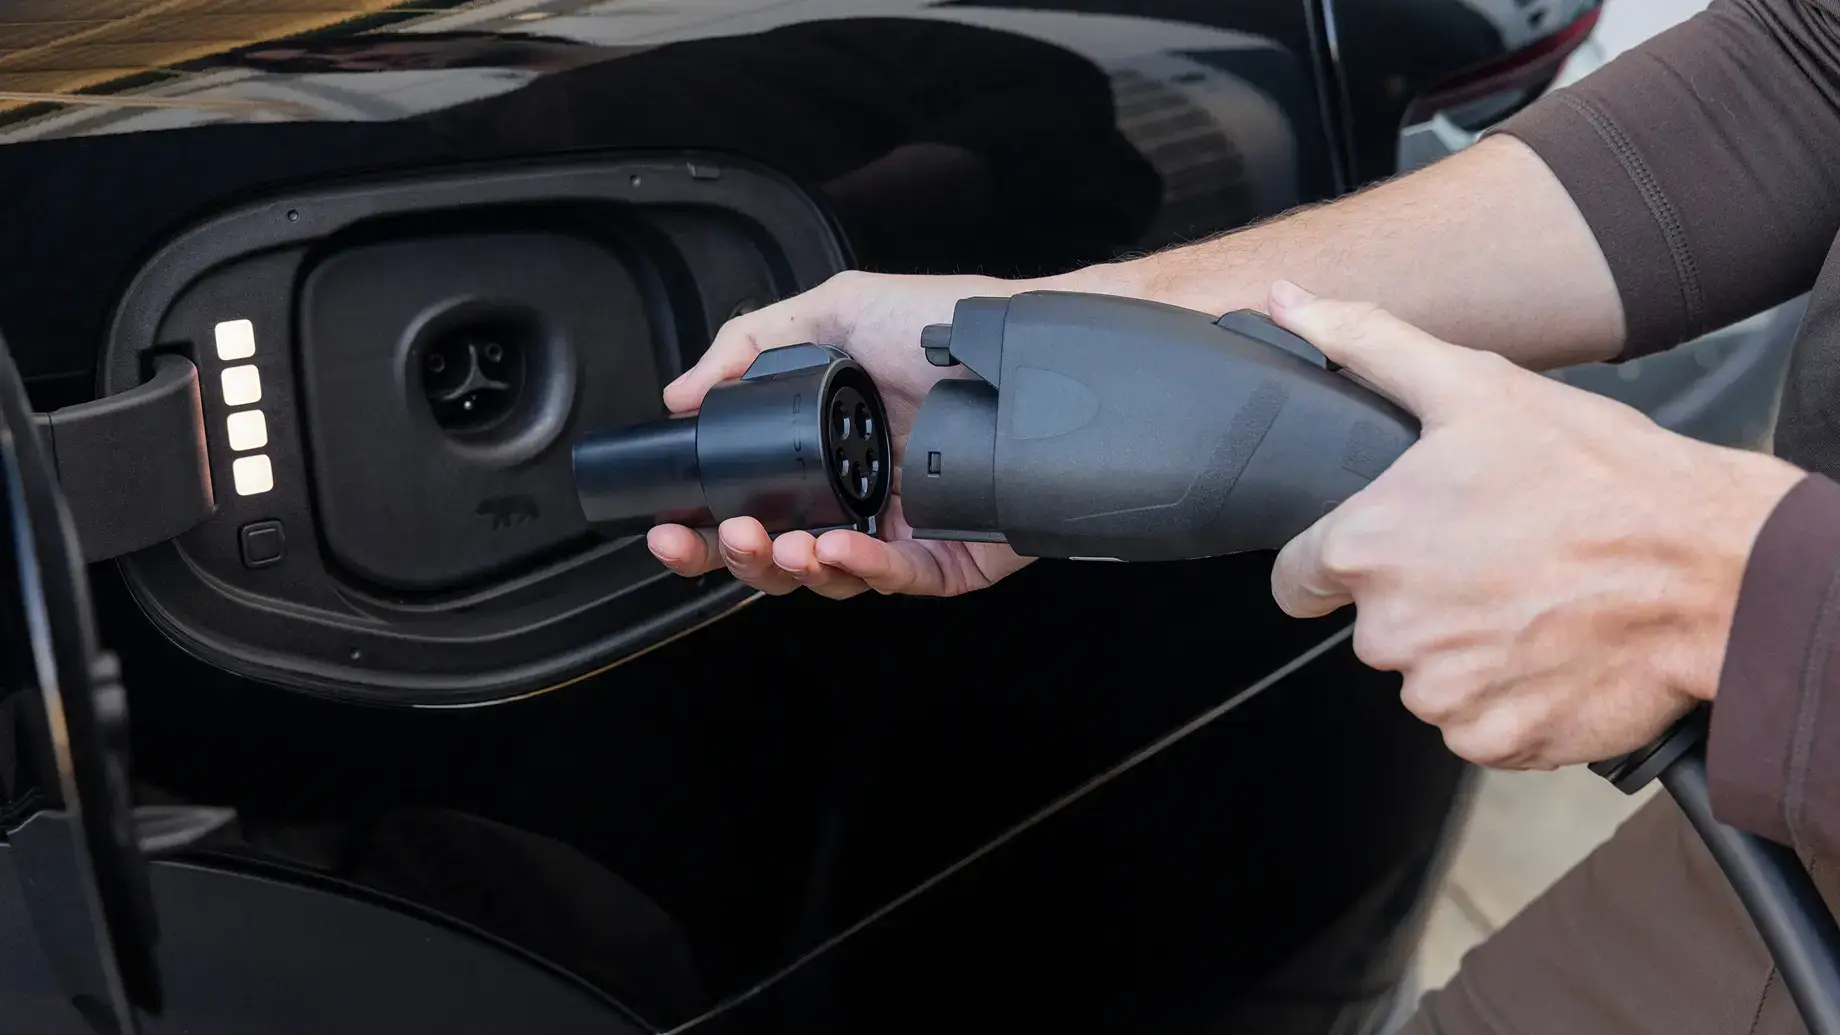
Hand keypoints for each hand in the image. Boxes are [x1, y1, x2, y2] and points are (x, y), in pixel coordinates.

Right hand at [647, 271, 1048, 597]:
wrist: (1019, 348)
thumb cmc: (942, 326)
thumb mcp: (836, 312)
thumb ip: (751, 346)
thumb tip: (681, 393)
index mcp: (824, 451)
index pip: (750, 503)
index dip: (704, 525)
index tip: (670, 526)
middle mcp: (857, 496)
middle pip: (778, 555)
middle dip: (735, 558)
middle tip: (713, 539)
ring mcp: (902, 531)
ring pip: (829, 578)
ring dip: (794, 567)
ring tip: (782, 544)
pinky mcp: (949, 557)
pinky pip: (896, 580)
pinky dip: (862, 570)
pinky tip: (837, 548)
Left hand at [1264, 281, 1804, 769]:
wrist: (1710, 568)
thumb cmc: (1598, 476)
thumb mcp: (1474, 387)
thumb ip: (1367, 346)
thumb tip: (1290, 304)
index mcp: (1366, 549)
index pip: (1296, 579)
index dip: (1335, 562)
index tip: (1392, 549)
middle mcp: (1389, 633)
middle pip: (1373, 626)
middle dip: (1418, 598)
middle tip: (1491, 558)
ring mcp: (1442, 694)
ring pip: (1427, 675)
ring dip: (1465, 648)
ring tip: (1532, 597)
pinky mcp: (1494, 739)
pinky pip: (1477, 721)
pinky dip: (1508, 694)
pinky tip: (1552, 645)